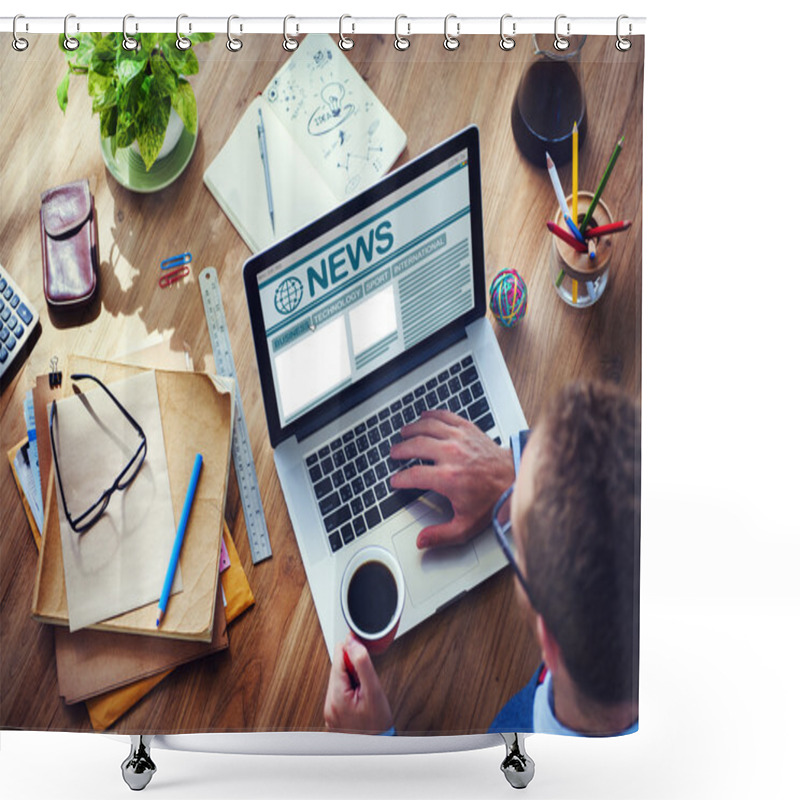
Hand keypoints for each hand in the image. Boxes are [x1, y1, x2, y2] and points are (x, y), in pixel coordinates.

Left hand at [324, 634, 393, 733]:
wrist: (375, 749)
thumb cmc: (377, 725)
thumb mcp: (374, 691)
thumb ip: (362, 664)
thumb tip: (352, 643)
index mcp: (336, 696)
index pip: (338, 657)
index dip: (352, 650)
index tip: (362, 650)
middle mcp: (329, 703)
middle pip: (337, 667)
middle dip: (352, 667)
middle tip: (366, 680)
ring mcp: (330, 709)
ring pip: (339, 679)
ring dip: (352, 678)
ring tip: (364, 691)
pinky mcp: (333, 714)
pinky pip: (339, 691)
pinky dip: (350, 689)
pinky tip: (360, 698)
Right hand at [390, 409, 514, 548]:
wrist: (514, 478)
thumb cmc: (492, 499)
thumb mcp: (466, 525)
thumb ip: (441, 535)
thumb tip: (422, 541)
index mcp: (448, 478)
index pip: (413, 475)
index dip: (400, 478)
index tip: (395, 480)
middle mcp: (451, 454)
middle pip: (416, 445)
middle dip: (401, 449)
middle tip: (394, 453)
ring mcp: (459, 439)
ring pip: (427, 427)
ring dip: (412, 429)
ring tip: (403, 433)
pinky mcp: (468, 429)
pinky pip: (445, 416)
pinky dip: (431, 415)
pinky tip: (424, 416)